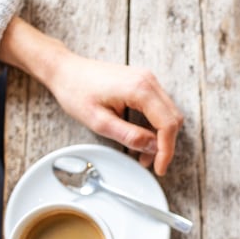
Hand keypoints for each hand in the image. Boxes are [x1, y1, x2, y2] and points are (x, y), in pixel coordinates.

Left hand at [45, 52, 182, 174]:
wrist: (66, 70)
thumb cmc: (76, 91)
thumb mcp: (99, 122)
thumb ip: (129, 136)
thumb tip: (152, 147)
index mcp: (140, 89)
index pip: (167, 124)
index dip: (166, 150)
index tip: (160, 168)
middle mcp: (148, 81)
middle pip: (173, 119)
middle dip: (165, 145)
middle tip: (151, 163)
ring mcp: (147, 80)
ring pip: (168, 114)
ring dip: (160, 136)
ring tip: (143, 154)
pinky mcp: (143, 82)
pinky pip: (159, 107)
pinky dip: (154, 125)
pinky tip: (141, 138)